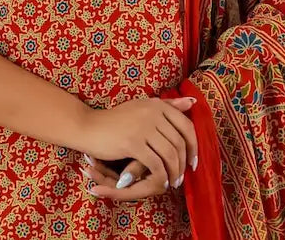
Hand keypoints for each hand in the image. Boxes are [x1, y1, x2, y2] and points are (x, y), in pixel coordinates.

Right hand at [80, 97, 197, 198]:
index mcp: (157, 104)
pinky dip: (162, 175)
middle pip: (179, 142)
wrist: (90, 127)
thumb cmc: (117, 120)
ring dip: (174, 172)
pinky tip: (161, 182)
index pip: (186, 126)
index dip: (194, 146)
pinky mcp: (133, 143)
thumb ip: (168, 106)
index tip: (194, 162)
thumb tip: (193, 102)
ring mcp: (143, 127)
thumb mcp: (143, 108)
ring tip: (173, 182)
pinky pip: (156, 164)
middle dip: (184, 163)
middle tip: (182, 176)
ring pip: (170, 154)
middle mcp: (153, 112)